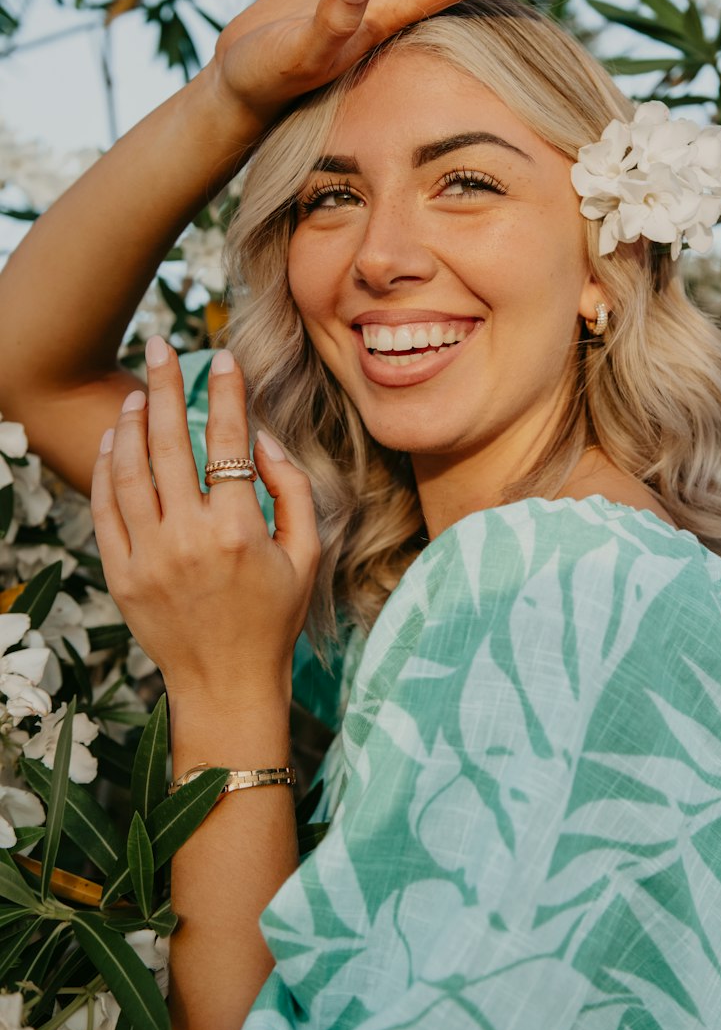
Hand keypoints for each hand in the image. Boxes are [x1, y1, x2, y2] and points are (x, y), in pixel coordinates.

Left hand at [91, 339, 319, 710]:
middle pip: (167, 443)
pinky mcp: (121, 574)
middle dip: (163, 385)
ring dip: (130, 423)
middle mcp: (188, 539)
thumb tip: (264, 440)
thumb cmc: (274, 618)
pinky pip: (104, 509)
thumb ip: (294, 492)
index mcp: (239, 531)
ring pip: (129, 470)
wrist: (226, 684)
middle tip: (160, 345)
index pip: (227, 442)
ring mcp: (148, 557)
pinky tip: (114, 442)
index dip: (225, 394)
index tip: (222, 359)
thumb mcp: (307, 555)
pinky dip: (106, 469)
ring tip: (136, 392)